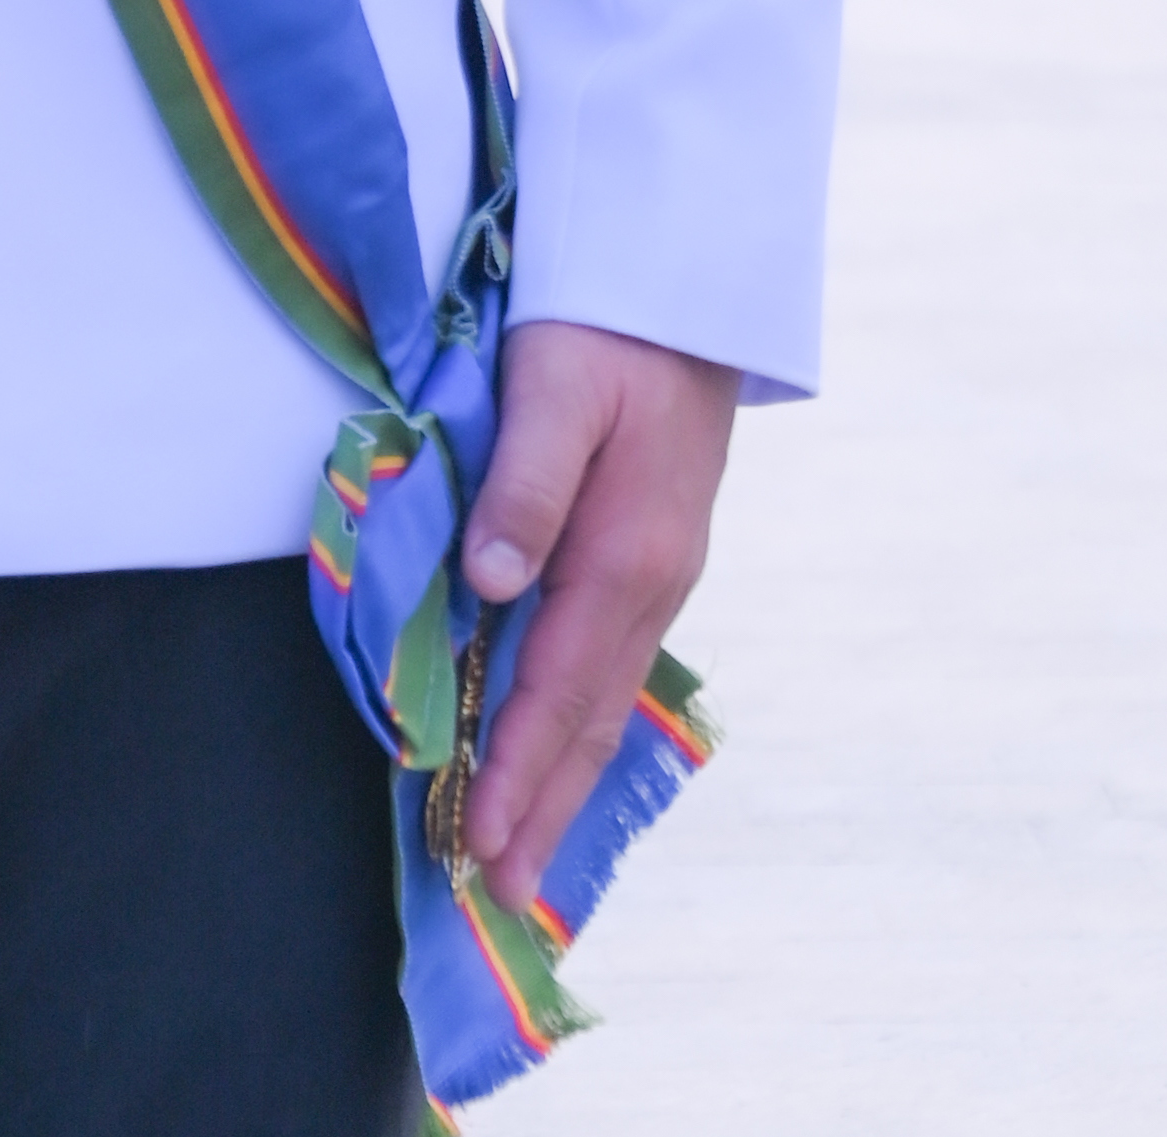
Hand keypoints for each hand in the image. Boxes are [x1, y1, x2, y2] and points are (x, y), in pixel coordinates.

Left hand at [460, 320, 737, 912]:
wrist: (690, 273)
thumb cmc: (609, 317)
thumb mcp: (557, 384)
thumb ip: (524, 486)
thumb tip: (486, 585)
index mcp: (628, 553)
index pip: (557, 688)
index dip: (514, 770)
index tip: (476, 843)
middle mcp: (653, 580)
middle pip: (589, 719)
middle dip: (542, 807)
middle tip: (499, 893)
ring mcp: (660, 571)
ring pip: (604, 699)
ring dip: (561, 777)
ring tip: (524, 851)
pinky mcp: (653, 551)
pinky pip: (611, 662)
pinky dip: (579, 723)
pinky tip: (560, 747)